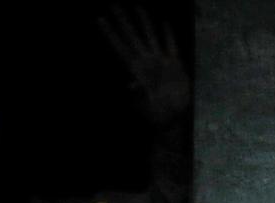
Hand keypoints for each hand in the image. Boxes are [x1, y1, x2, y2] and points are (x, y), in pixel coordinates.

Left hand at [100, 4, 189, 128]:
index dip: (110, 34)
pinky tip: (164, 24)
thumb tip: (131, 85)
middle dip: (122, 20)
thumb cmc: (156, 115)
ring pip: (150, 36)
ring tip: (137, 6)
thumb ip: (138, 95)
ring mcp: (160, 61)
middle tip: (113, 4)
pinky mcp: (174, 65)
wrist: (173, 118)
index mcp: (135, 69)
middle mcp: (145, 61)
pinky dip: (168, 35)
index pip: (120, 47)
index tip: (100, 19)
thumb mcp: (145, 107)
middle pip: (132, 36)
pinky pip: (171, 46)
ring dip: (143, 22)